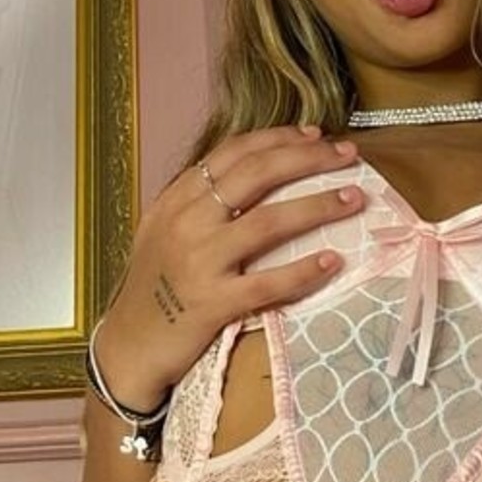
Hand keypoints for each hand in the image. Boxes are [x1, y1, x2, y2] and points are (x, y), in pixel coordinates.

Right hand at [94, 126, 363, 409]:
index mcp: (177, 200)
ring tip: (354, 198)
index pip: (233, 153)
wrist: (128, 346)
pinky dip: (303, 271)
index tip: (316, 135)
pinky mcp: (213, 303)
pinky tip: (332, 261)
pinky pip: (267, 283)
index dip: (279, 138)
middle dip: (308, 158)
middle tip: (347, 154)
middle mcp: (187, 222)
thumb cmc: (153, 287)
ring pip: (268, 222)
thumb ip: (197, 200)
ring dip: (317, 205)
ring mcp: (200, 262)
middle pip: (256, 175)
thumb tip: (254, 172)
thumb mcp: (162, 230)